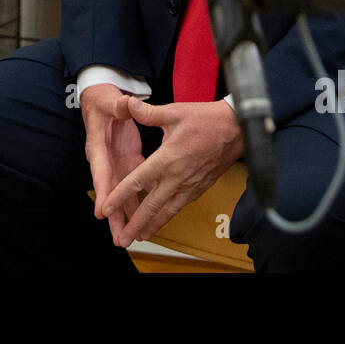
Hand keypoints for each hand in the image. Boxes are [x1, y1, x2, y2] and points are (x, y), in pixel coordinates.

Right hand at [81, 83, 145, 244]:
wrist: (103, 100)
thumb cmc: (103, 101)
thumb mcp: (110, 100)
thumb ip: (119, 105)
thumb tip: (127, 104)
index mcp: (98, 146)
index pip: (100, 171)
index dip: (103, 191)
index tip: (103, 211)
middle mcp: (105, 160)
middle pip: (109, 192)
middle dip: (113, 216)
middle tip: (118, 239)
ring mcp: (116, 163)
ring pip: (121, 194)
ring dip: (126, 215)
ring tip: (132, 237)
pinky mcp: (127, 162)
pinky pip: (133, 186)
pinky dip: (139, 201)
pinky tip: (148, 216)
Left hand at [99, 99, 243, 247]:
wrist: (238, 129)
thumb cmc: (206, 120)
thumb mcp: (175, 112)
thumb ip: (148, 113)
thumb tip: (128, 103)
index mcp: (167, 159)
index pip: (138, 181)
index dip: (120, 195)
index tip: (106, 208)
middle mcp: (177, 177)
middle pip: (152, 206)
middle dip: (136, 225)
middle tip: (123, 240)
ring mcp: (190, 186)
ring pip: (167, 211)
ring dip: (152, 226)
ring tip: (139, 237)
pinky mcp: (200, 188)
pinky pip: (180, 206)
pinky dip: (168, 217)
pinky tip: (161, 221)